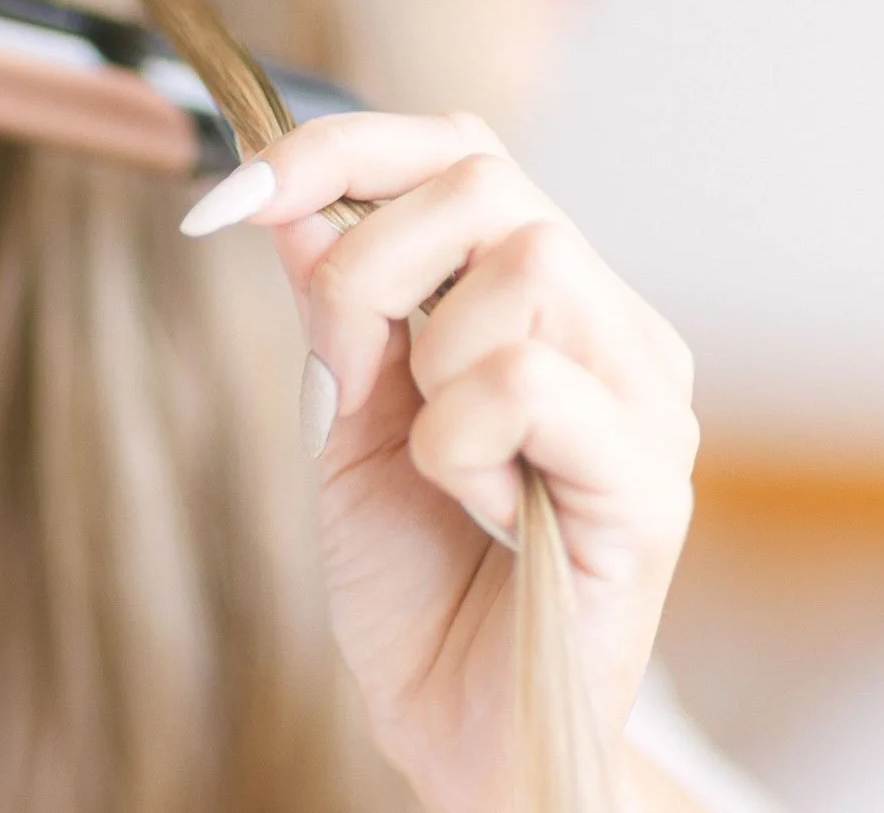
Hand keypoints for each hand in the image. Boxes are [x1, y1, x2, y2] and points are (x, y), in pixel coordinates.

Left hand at [180, 112, 698, 812]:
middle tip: (357, 374)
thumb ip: (337, 304)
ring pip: (523, 266)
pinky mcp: (651, 481)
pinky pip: (525, 385)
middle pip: (491, 185)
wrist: (461, 733)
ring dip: (428, 369)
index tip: (232, 196)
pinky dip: (459, 447)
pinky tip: (484, 511)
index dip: (343, 149)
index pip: (467, 152)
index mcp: (551, 303)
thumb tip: (286, 188)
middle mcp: (614, 330)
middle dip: (373, 263)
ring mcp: (646, 400)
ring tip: (445, 467)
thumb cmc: (418, 584)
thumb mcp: (348, 419)